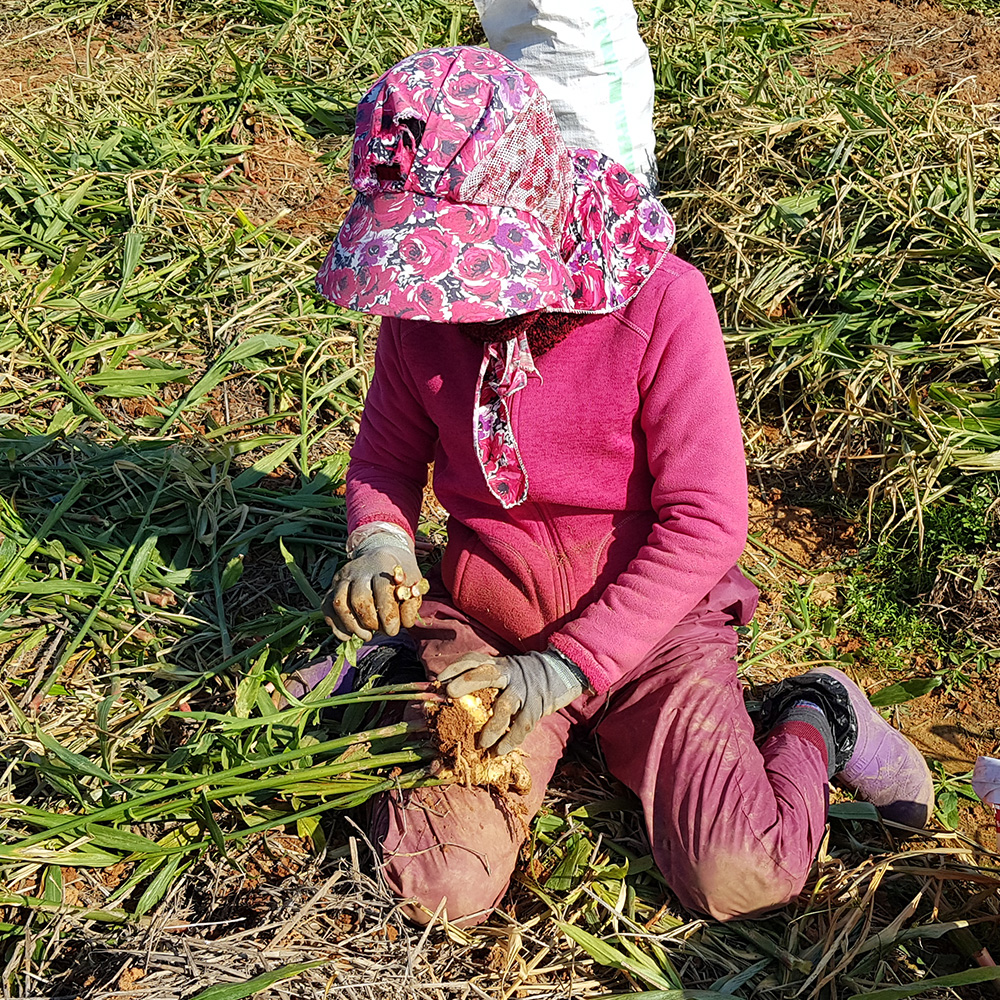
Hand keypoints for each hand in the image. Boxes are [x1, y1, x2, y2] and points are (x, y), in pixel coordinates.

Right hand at [323, 532, 423, 640]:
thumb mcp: (413, 581)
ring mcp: (342, 577)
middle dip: (369, 622)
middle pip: (358, 598)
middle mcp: (359, 569)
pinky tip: (349, 634)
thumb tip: (406, 622)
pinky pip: (327, 607)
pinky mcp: (332, 586)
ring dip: (351, 626)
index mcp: (382, 564)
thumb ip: (412, 601)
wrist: (380, 552)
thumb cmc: (399, 572)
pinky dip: (335, 625)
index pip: (382, 590)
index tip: (393, 631)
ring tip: (366, 635)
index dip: (387, 615)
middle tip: (380, 631)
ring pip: (338, 603)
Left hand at [438, 648, 587, 754]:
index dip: (455, 668)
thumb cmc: (515, 678)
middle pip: (487, 673)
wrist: (556, 674)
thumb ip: (476, 678)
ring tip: (481, 744)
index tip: (438, 679)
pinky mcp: (535, 708)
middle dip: (468, 681)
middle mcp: (508, 674)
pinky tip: (499, 751)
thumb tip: (441, 692)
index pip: (473, 660)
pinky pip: (522, 726)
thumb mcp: (498, 670)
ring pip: (505, 706)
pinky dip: (510, 740)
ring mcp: (522, 691)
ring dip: (492, 726)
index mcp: (495, 664)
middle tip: (450, 691)